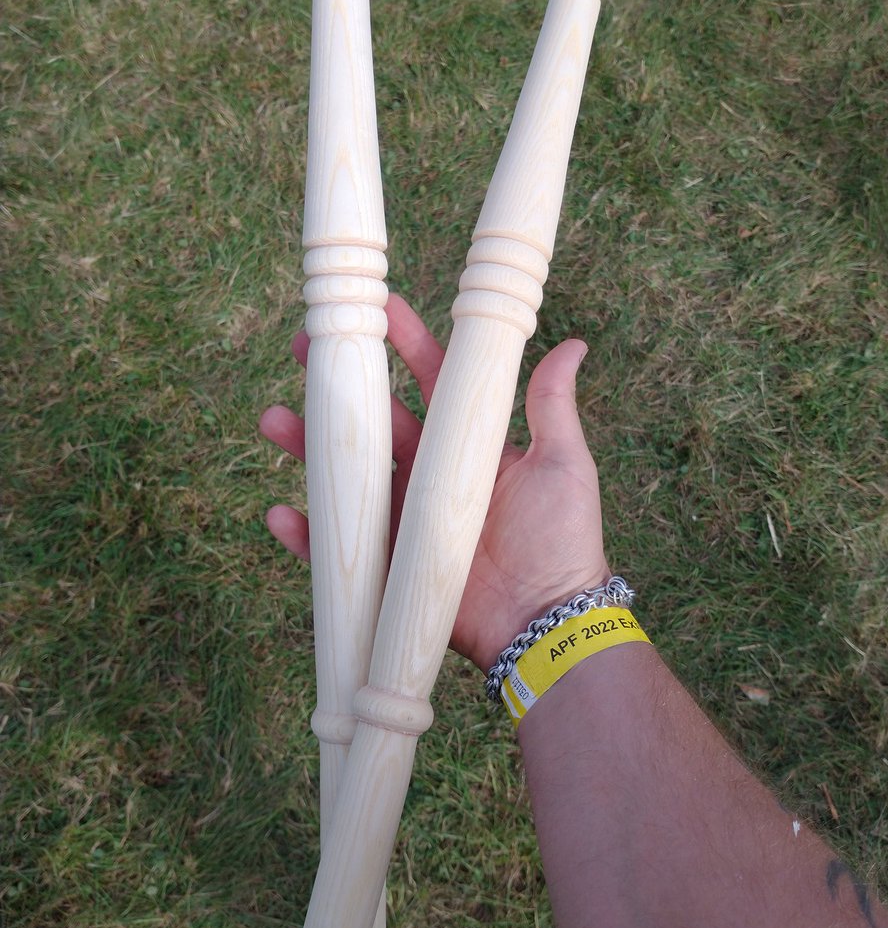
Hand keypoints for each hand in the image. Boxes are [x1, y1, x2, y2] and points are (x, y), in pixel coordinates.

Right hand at [260, 294, 609, 672]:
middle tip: (302, 349)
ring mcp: (403, 522)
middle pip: (374, 423)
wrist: (546, 623)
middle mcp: (429, 479)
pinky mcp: (388, 568)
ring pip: (347, 477)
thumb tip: (574, 344)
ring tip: (274, 419)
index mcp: (467, 447)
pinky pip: (338, 549)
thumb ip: (551, 408)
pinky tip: (280, 513)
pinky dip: (306, 534)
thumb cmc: (562, 542)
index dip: (404, 343)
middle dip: (339, 385)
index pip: (430, 383)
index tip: (379, 305)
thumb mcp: (562, 465)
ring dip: (308, 448)